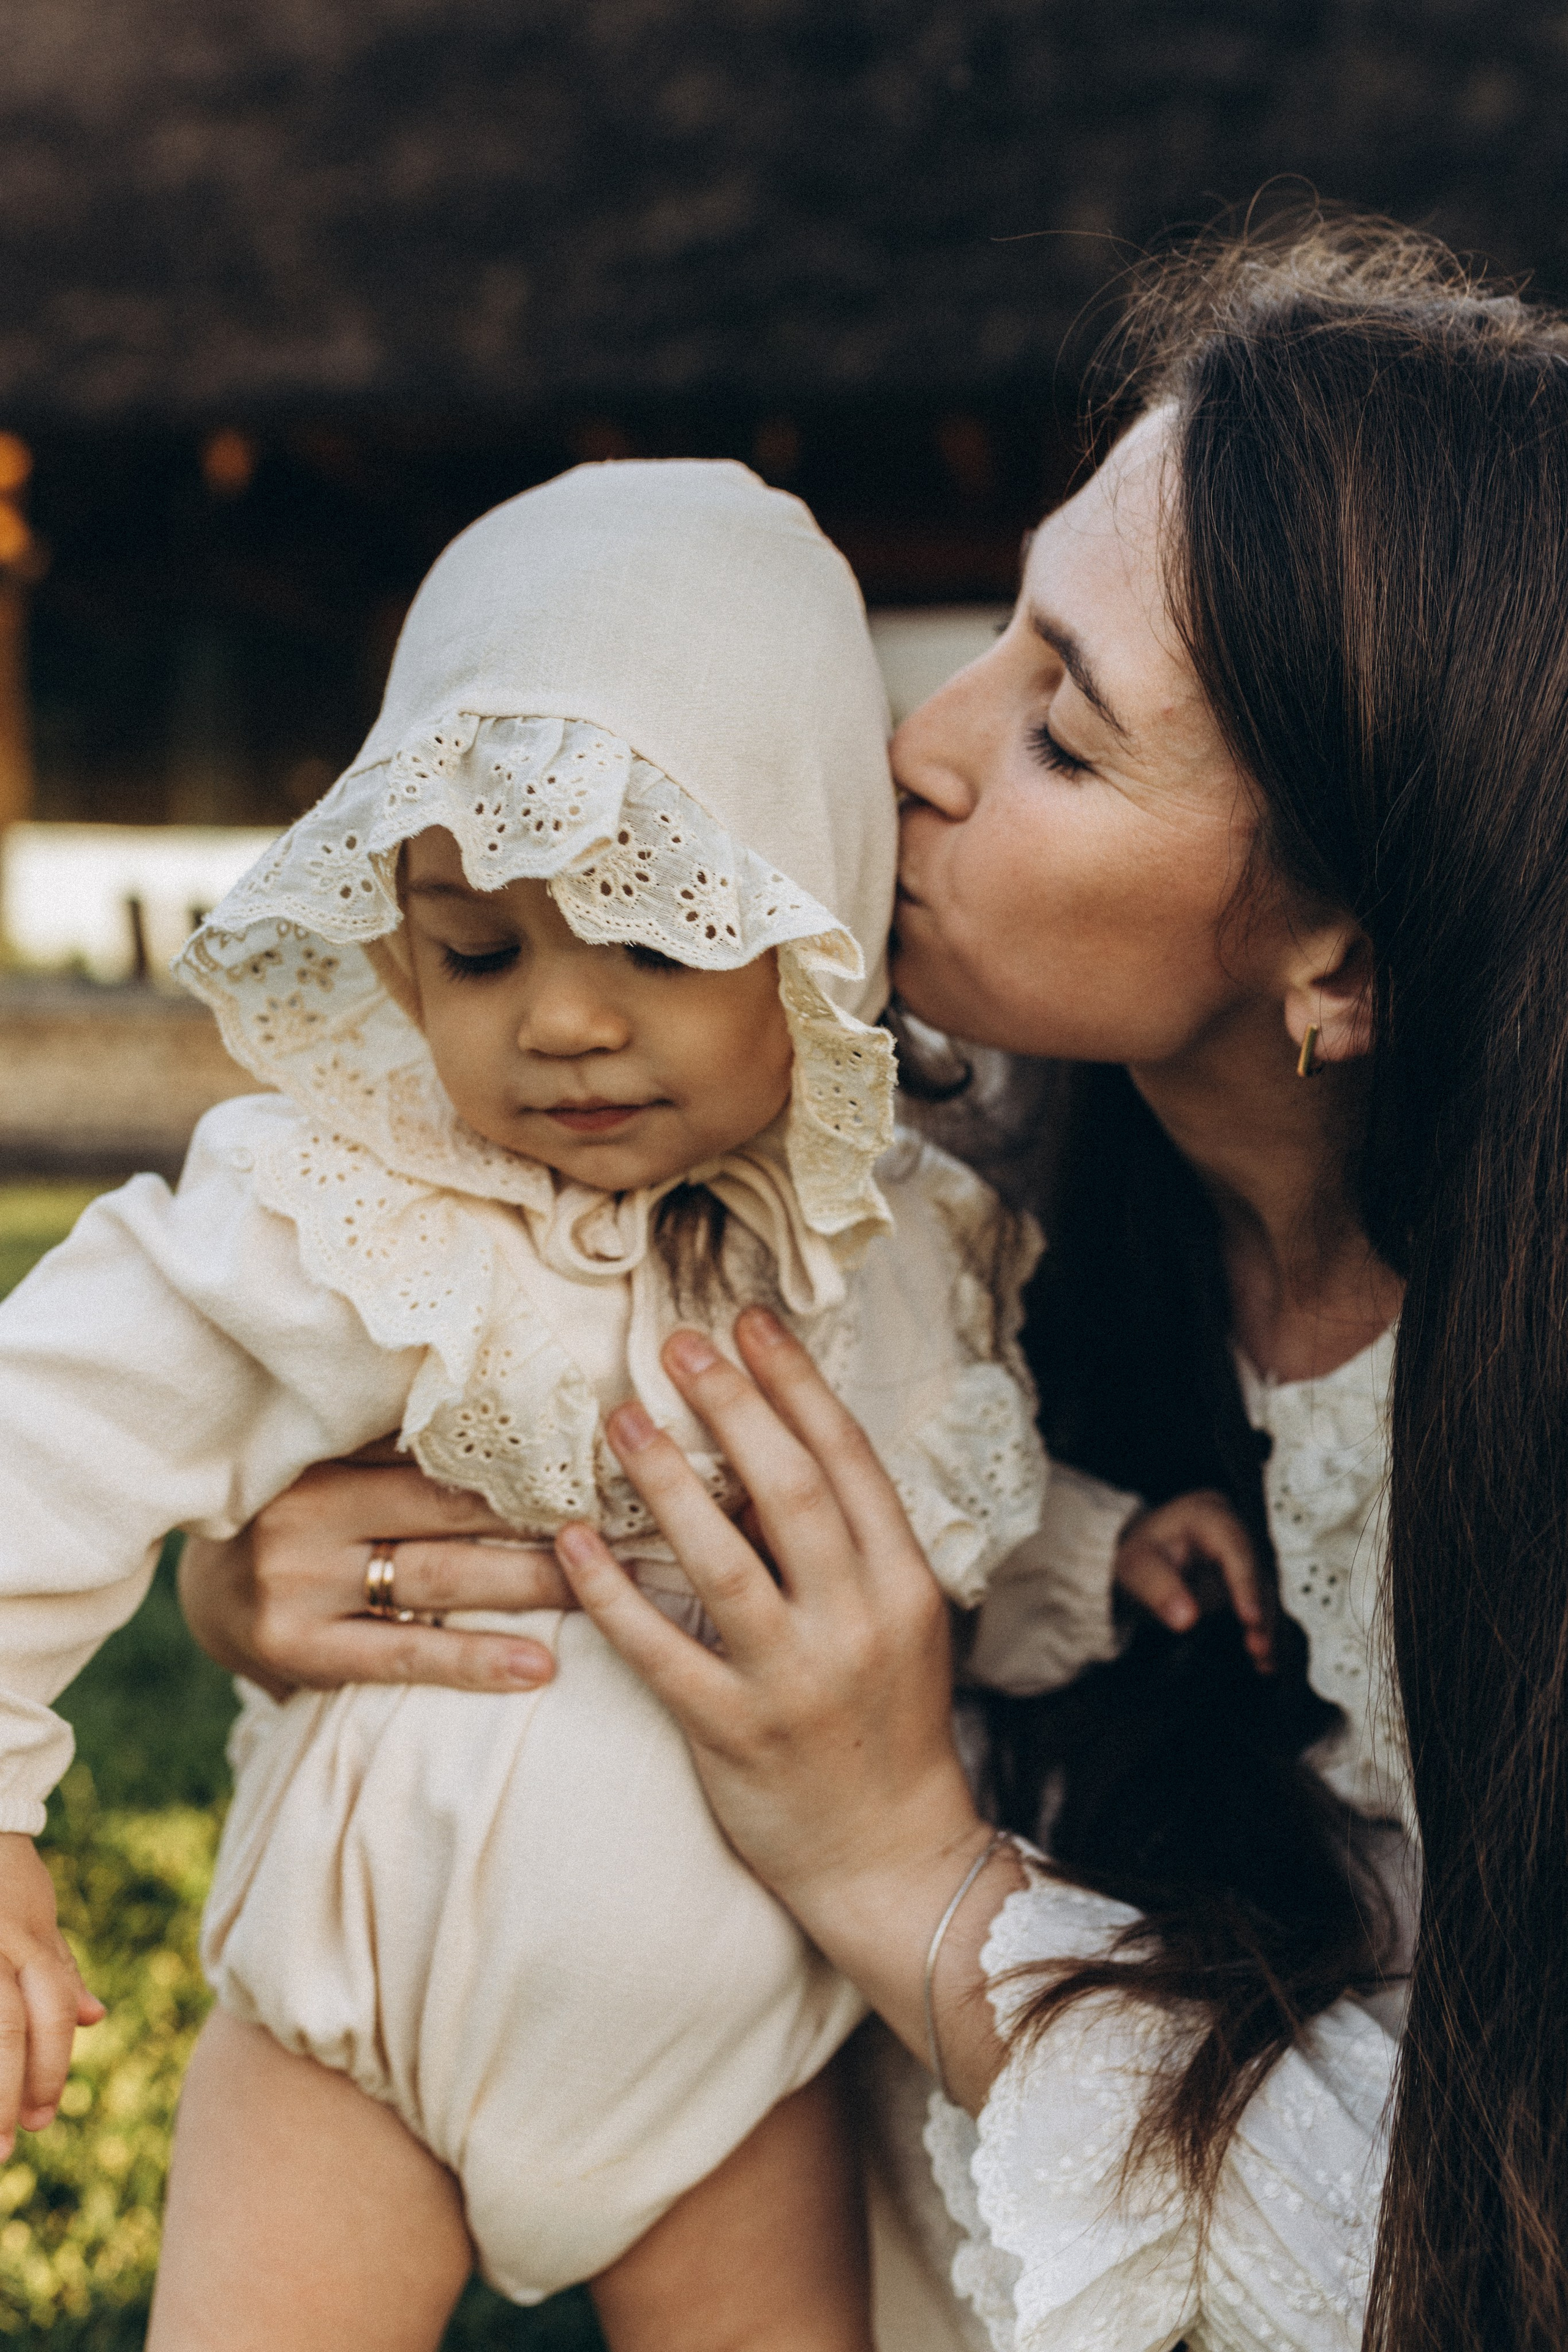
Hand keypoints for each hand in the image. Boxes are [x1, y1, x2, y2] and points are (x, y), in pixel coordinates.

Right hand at [0, 1834, 103, 2153]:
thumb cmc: (2, 1878)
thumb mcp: (38, 1917)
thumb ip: (61, 1970)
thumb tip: (94, 2019)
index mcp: (28, 1942)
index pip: (50, 2014)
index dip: (50, 2070)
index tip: (43, 2120)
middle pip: (7, 2029)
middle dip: (9, 2095)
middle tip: (7, 2151)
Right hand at [178, 1458, 577, 1697]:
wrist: (200, 1595)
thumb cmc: (297, 1515)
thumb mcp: (335, 1464)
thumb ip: (407, 1447)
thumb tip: (534, 1421)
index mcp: (324, 1447)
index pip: (438, 1443)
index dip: (524, 1451)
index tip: (601, 1452)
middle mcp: (306, 1508)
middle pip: (448, 1506)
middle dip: (543, 1514)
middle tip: (628, 1517)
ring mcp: (297, 1581)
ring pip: (439, 1577)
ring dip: (531, 1582)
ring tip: (607, 1586)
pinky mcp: (297, 1649)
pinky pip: (404, 1655)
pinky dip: (476, 1660)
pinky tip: (539, 1666)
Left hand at [553, 1308, 1016, 2109]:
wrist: (893, 1861)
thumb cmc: (887, 1727)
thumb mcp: (894, 1626)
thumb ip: (842, 1548)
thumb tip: (765, 1451)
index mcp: (903, 1585)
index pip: (849, 1459)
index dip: (797, 1384)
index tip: (751, 1323)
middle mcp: (856, 1623)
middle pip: (790, 1489)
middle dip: (733, 1405)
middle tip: (677, 1343)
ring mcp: (795, 1680)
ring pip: (722, 1560)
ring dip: (666, 1480)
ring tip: (618, 1417)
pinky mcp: (734, 1734)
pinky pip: (662, 1650)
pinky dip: (613, 1592)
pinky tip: (574, 1540)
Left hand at [1113, 1489, 1272, 1669]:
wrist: (1142, 1559)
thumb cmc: (1140, 1556)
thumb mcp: (1137, 1568)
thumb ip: (1159, 1589)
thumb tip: (1186, 1618)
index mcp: (1208, 1514)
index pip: (1236, 1546)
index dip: (1246, 1583)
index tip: (1250, 1618)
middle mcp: (1235, 1529)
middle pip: (1260, 1570)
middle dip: (1262, 1611)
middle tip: (1259, 1647)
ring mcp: (1245, 1552)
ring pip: (1267, 1590)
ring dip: (1268, 1626)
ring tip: (1262, 1659)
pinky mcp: (1248, 1575)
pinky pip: (1263, 1603)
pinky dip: (1264, 1630)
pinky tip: (1265, 1658)